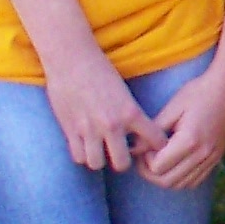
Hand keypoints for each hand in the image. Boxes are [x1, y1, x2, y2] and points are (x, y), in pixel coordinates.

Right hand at [47, 47, 159, 174]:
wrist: (71, 59)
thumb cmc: (99, 70)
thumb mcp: (124, 91)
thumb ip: (130, 113)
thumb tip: (137, 132)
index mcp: (131, 112)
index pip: (154, 141)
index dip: (154, 147)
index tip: (150, 146)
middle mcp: (111, 125)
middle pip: (122, 164)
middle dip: (122, 161)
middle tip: (119, 153)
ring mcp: (89, 130)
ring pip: (97, 164)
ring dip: (99, 159)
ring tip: (100, 150)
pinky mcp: (70, 130)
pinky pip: (78, 156)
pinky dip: (82, 154)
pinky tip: (84, 145)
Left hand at [142, 54, 224, 189]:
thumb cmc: (197, 93)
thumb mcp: (172, 107)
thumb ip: (152, 130)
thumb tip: (133, 148)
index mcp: (189, 140)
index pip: (157, 168)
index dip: (144, 161)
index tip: (144, 146)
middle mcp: (202, 154)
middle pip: (167, 182)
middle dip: (149, 173)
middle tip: (145, 157)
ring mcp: (211, 159)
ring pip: (180, 185)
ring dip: (164, 178)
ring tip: (159, 160)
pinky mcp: (216, 159)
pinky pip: (194, 181)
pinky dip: (180, 178)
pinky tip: (174, 163)